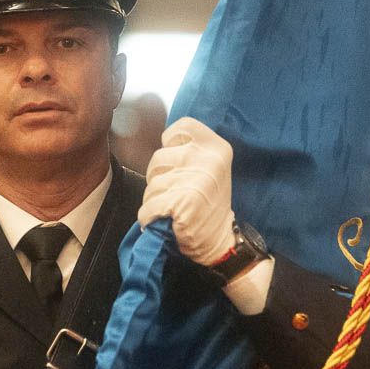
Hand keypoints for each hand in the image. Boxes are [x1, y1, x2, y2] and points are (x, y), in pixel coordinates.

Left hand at [139, 116, 235, 266]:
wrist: (220, 241)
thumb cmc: (209, 203)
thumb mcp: (210, 167)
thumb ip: (190, 150)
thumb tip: (162, 142)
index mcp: (217, 148)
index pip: (181, 126)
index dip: (170, 142)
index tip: (175, 160)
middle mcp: (208, 160)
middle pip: (158, 156)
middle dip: (159, 176)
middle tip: (175, 191)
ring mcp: (196, 182)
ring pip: (152, 183)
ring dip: (154, 198)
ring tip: (172, 207)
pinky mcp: (182, 204)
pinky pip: (149, 205)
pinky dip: (149, 216)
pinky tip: (163, 220)